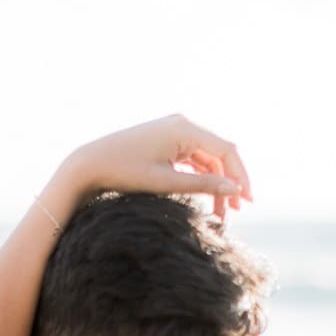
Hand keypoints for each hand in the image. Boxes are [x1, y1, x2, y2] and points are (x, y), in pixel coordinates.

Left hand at [54, 114, 253, 220]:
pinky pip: (192, 157)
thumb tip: (234, 189)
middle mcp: (182, 123)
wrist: (88, 164)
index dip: (240, 176)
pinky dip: (200, 175)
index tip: (247, 201)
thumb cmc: (123, 172)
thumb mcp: (165, 182)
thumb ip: (201, 184)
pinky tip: (205, 195)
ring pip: (206, 157)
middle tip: (234, 211)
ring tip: (220, 211)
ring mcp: (174, 129)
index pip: (226, 151)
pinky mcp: (165, 139)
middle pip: (219, 154)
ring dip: (215, 181)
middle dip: (228, 182)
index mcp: (185, 128)